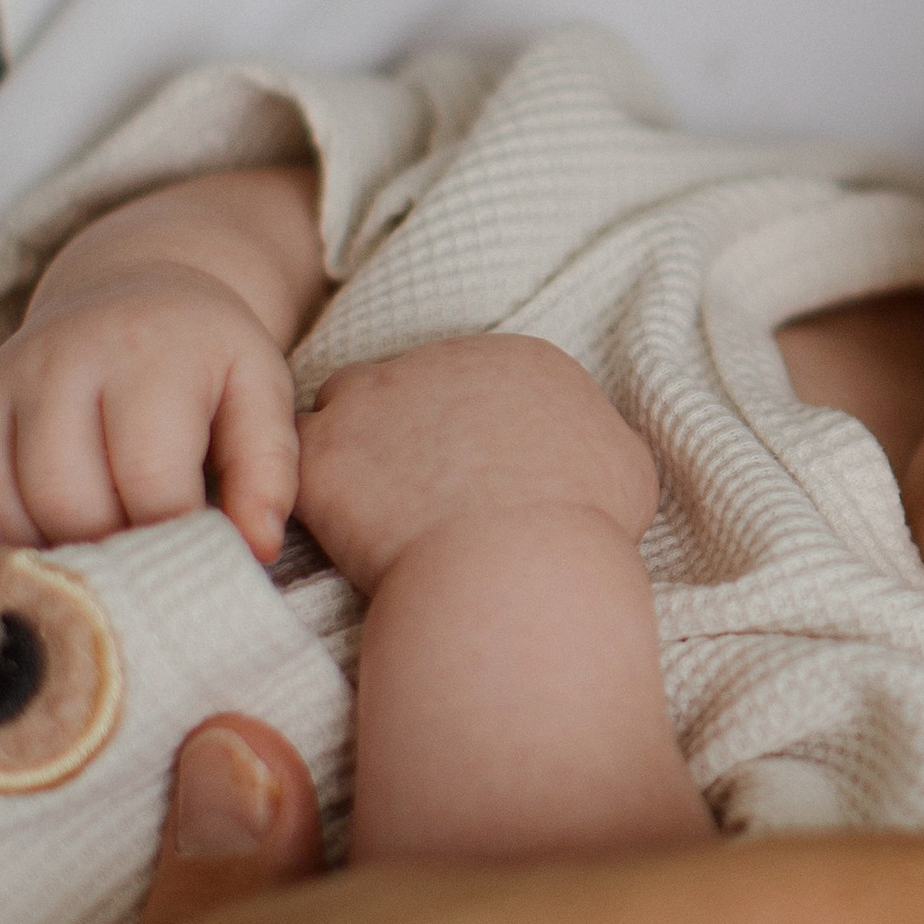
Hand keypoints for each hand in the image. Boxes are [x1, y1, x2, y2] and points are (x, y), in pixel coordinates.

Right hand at [0, 273, 299, 565]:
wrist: (130, 290)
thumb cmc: (204, 355)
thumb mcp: (261, 390)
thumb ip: (268, 468)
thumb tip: (255, 548)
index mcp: (145, 357)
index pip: (150, 480)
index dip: (177, 538)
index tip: (203, 560)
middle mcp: (59, 364)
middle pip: (67, 501)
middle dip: (114, 552)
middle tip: (151, 566)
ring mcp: (0, 388)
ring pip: (3, 510)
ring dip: (54, 554)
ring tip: (106, 560)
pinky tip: (47, 547)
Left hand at [298, 335, 656, 592]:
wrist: (515, 565)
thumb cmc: (580, 529)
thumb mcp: (626, 473)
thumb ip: (600, 446)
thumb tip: (589, 454)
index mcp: (520, 360)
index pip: (479, 380)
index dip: (472, 430)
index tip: (475, 478)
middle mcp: (443, 357)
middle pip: (412, 383)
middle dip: (411, 430)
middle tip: (420, 495)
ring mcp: (376, 397)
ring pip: (345, 403)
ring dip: (355, 444)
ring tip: (371, 508)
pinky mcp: (323, 448)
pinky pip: (297, 455)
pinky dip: (314, 487)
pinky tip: (332, 526)